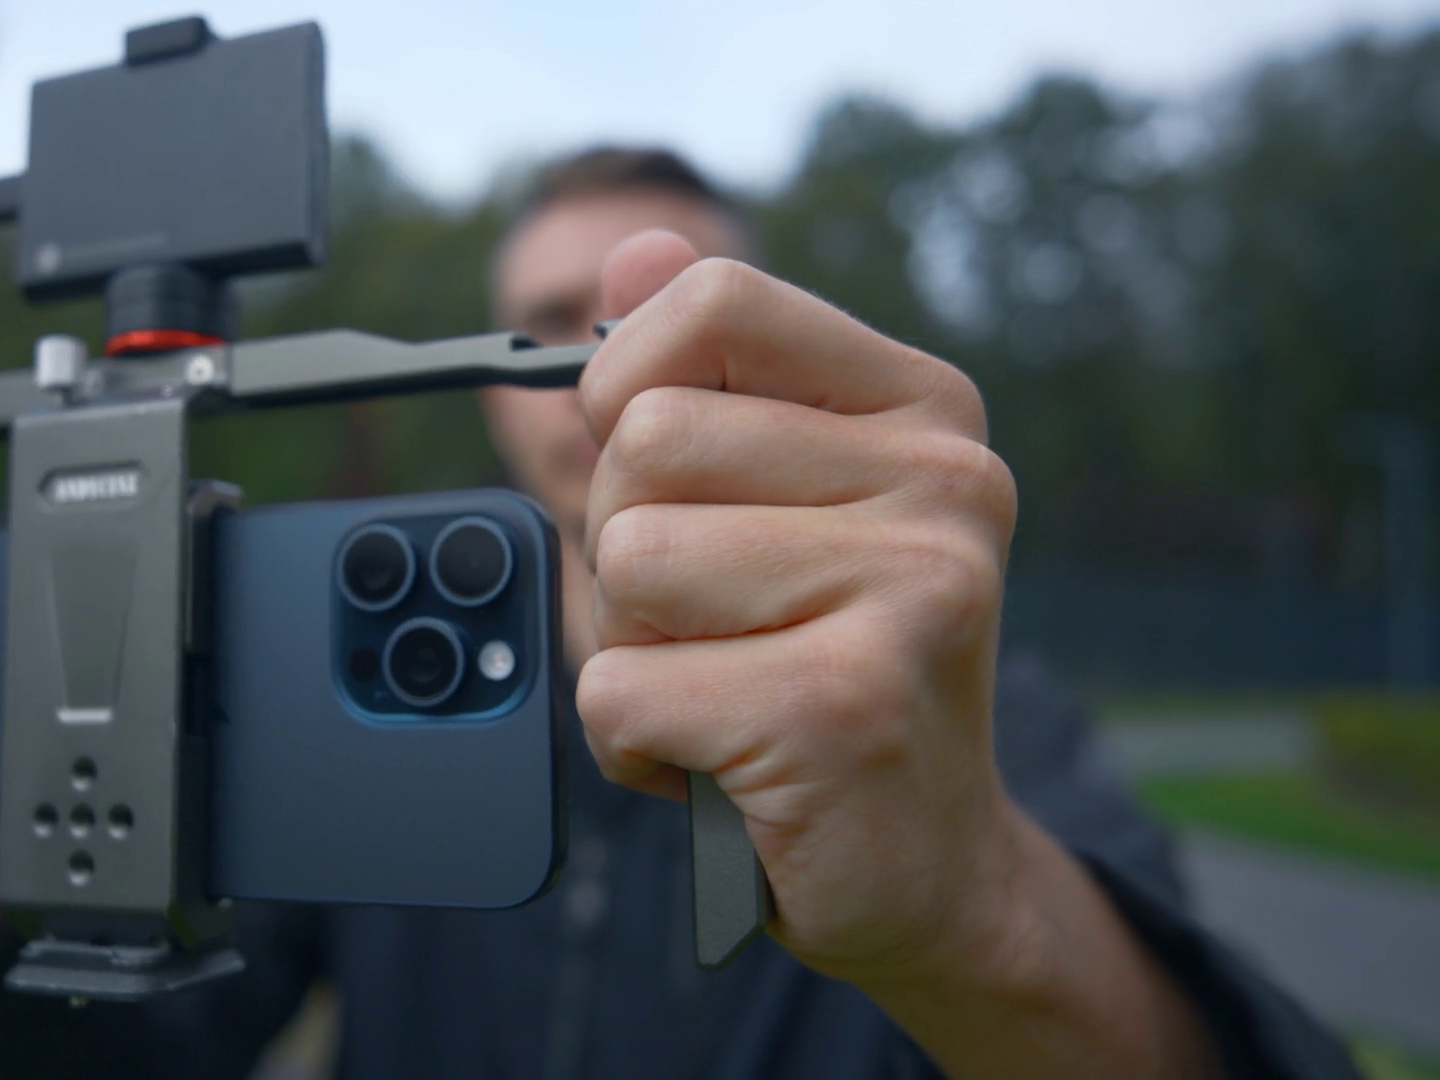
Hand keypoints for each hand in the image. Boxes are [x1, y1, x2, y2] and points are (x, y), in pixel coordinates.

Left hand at [577, 231, 1017, 978]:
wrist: (928, 868)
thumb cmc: (831, 671)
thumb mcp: (782, 505)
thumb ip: (712, 371)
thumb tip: (633, 247)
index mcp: (926, 410)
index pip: (715, 298)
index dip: (629, 382)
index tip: (659, 470)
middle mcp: (943, 483)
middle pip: (644, 438)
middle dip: (625, 547)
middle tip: (711, 623)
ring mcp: (909, 592)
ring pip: (626, 561)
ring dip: (633, 650)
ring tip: (725, 689)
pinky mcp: (842, 708)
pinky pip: (620, 688)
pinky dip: (631, 745)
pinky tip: (719, 764)